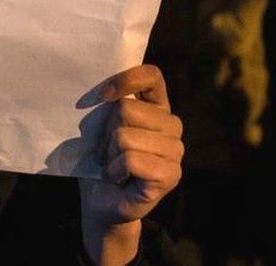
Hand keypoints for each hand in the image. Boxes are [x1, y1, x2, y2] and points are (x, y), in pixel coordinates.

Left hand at [80, 65, 182, 263]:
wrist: (100, 200)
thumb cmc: (100, 158)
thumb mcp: (101, 125)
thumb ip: (109, 104)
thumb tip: (104, 91)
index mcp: (157, 107)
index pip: (151, 76)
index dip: (126, 80)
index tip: (103, 96)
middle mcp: (172, 125)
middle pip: (127, 110)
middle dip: (108, 132)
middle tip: (111, 150)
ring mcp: (175, 151)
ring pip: (125, 136)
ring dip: (111, 154)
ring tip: (115, 165)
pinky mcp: (171, 175)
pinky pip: (131, 160)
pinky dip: (116, 170)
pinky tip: (119, 178)